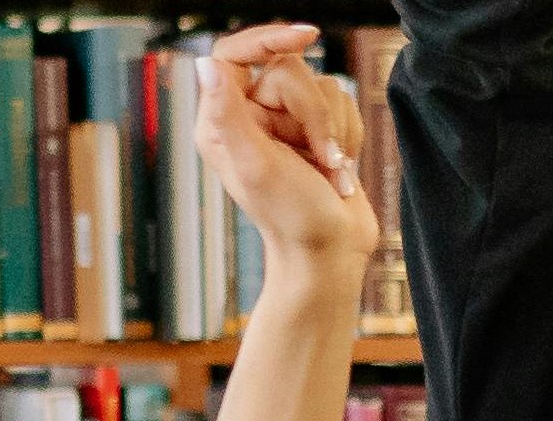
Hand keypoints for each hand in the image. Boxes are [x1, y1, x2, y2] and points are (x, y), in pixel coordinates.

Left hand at [200, 25, 376, 265]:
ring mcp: (284, 123)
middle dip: (313, 113)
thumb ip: (228, 113)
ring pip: (321, 86)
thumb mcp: (257, 165)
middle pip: (288, 69)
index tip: (306, 36)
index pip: (235, 55)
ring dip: (333, 129)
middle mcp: (249, 117)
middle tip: (317, 154)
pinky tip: (338, 167)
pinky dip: (347, 134)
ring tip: (328, 167)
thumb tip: (204, 64)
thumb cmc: (293, 217)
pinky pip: (342, 102)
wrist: (332, 252)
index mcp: (221, 122)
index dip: (269, 39)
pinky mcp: (315, 129)